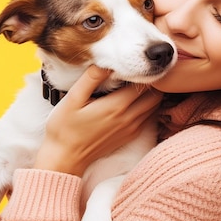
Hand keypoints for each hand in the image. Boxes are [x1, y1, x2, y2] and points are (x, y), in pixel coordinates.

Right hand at [33, 65, 162, 176]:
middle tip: (142, 71)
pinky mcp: (131, 135)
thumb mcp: (73, 99)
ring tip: (140, 83)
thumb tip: (106, 62)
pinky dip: (148, 106)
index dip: (143, 71)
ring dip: (152, 94)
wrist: (65, 158)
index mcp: (116, 106)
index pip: (144, 83)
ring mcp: (132, 129)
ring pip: (155, 106)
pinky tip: (136, 99)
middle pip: (155, 95)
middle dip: (153, 82)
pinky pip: (149, 117)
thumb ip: (91, 79)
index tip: (136, 64)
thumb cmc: (65, 127)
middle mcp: (129, 118)